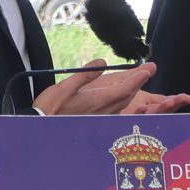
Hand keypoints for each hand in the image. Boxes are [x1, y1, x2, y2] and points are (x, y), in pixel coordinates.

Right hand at [35, 59, 189, 117]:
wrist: (41, 127)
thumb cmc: (50, 108)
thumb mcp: (64, 87)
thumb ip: (85, 75)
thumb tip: (102, 62)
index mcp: (96, 101)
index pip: (124, 89)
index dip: (137, 79)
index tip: (148, 69)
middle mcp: (102, 111)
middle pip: (127, 96)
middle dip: (138, 82)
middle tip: (148, 70)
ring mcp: (100, 117)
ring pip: (122, 103)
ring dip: (132, 91)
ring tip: (138, 80)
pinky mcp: (95, 121)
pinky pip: (115, 109)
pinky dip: (122, 100)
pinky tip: (122, 96)